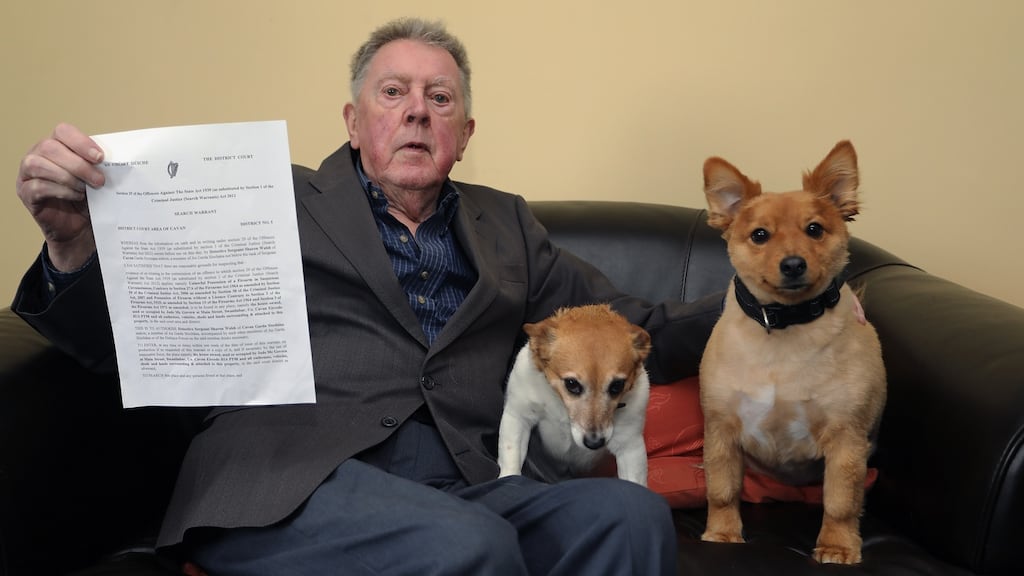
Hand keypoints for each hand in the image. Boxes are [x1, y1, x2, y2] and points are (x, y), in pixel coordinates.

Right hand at [16, 123, 104, 270]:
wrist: (81, 228)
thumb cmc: (88, 199)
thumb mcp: (96, 179)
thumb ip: (100, 166)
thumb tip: (118, 159)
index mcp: (57, 145)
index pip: (62, 131)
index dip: (81, 142)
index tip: (100, 158)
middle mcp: (38, 155)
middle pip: (50, 147)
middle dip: (78, 164)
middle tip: (100, 180)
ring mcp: (27, 174)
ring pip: (38, 163)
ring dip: (67, 176)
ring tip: (85, 189)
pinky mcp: (25, 193)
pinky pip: (37, 186)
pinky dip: (60, 190)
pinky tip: (75, 196)